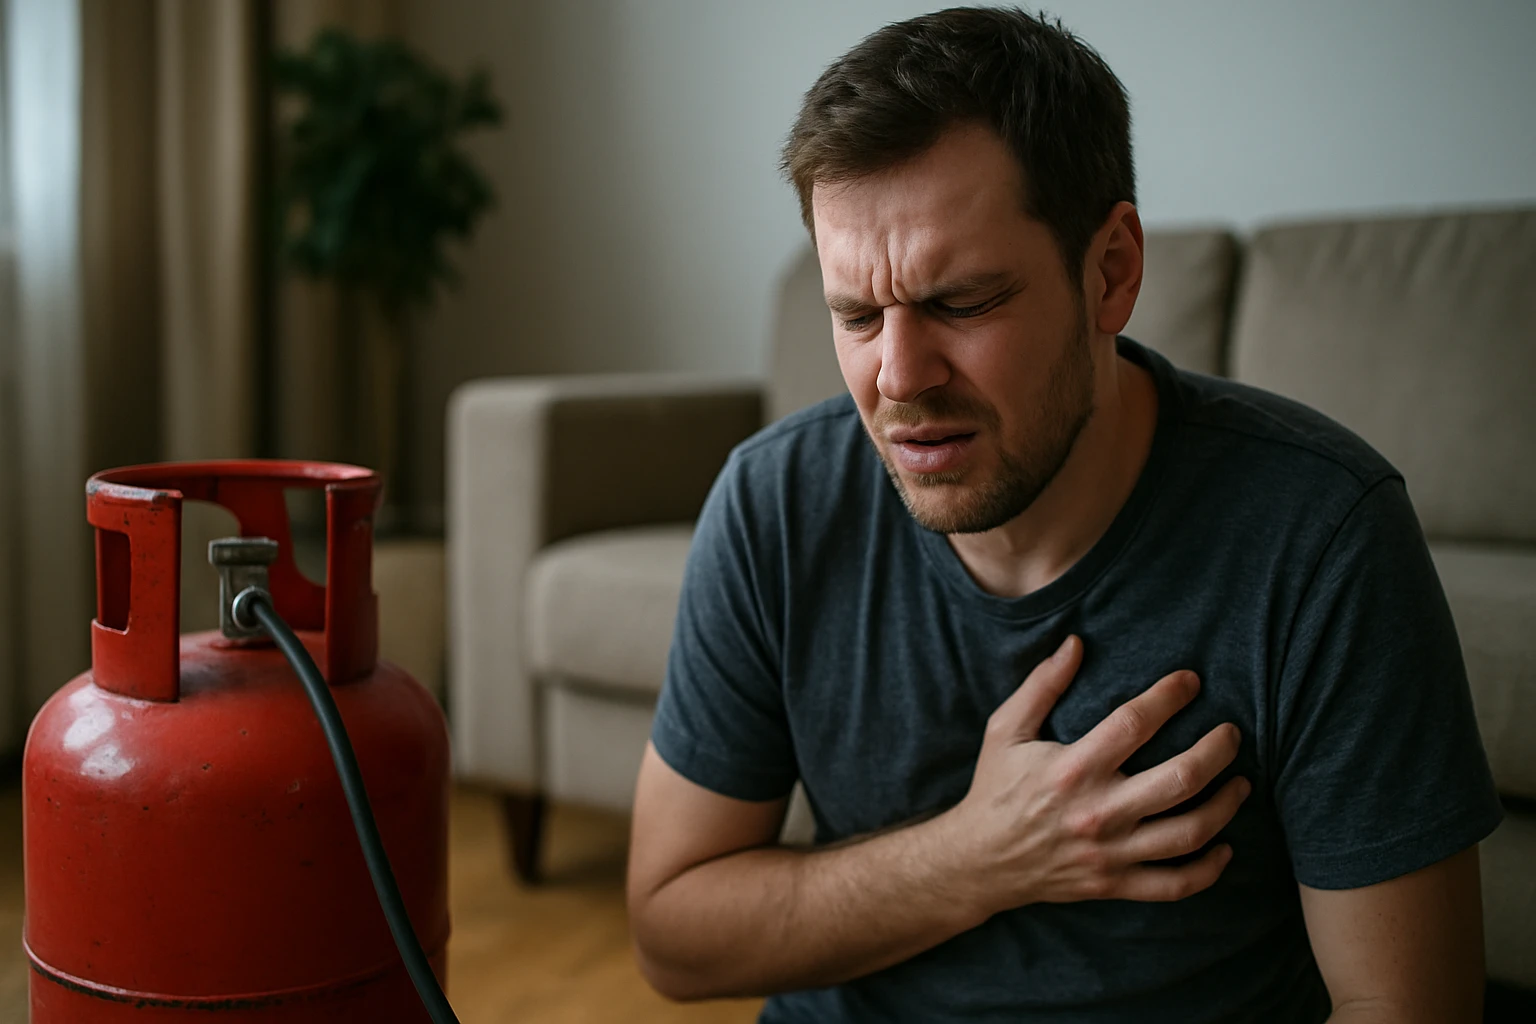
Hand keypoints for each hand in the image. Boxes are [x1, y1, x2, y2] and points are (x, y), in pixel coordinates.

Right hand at [946, 635, 1248, 913]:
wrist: (980, 861)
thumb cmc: (995, 788)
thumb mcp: (1005, 730)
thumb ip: (1041, 686)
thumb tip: (1075, 643)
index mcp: (1072, 768)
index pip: (1135, 724)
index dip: (1169, 696)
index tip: (1191, 681)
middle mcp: (1098, 812)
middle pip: (1180, 779)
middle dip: (1217, 751)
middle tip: (1232, 733)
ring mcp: (1110, 853)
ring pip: (1189, 832)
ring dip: (1225, 805)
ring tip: (1241, 782)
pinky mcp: (1114, 884)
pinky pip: (1175, 884)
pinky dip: (1209, 869)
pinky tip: (1225, 846)